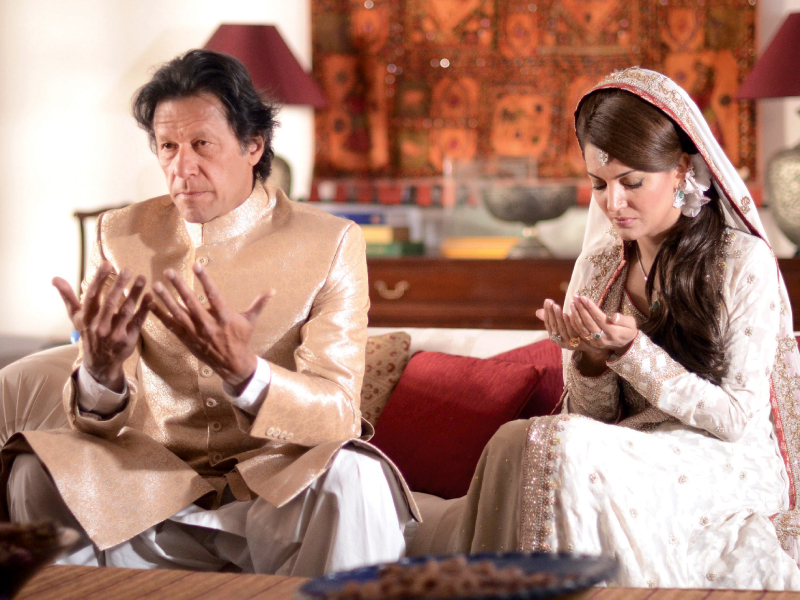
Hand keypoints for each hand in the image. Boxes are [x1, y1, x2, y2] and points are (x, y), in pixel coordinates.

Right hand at [53, 262, 150, 391]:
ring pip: (126, 311)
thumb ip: (68, 297)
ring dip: (134, 294)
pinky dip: (145, 309)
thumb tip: (55, 278)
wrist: (100, 363)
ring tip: (142, 278)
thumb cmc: (89, 333)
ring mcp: (114, 333)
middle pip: (109, 303)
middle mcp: (99, 325)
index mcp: (86, 317)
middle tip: (128, 269)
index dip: (99, 280)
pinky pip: (138, 322)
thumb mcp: (76, 317)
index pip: (91, 295)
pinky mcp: (129, 339)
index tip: (107, 264)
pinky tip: (150, 297)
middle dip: (119, 285)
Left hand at [150, 262, 274, 393]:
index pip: (213, 294)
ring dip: (166, 299)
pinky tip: (151, 304)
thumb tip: (273, 290)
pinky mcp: (187, 339)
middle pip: (191, 302)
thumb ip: (259, 303)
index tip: (196, 265)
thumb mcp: (251, 321)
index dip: (205, 280)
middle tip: (169, 271)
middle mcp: (208, 324)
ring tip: (155, 285)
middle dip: (179, 286)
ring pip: (178, 313)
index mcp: (225, 317)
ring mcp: (196, 333)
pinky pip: (171, 326)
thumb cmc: (242, 339)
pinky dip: (160, 315)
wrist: (232, 364)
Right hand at [536, 298, 607, 359]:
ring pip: (563, 329)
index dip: (547, 313)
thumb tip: (537, 312)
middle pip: (554, 327)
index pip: (549, 325)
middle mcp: (561, 342)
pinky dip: (570, 323)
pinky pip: (574, 332)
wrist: (594, 344)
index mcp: (555, 338)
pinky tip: (569, 314)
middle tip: (552, 303)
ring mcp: (571, 344)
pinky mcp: (581, 343)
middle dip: (552, 314)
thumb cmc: (576, 331)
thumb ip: (552, 318)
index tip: (548, 301)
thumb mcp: (563, 324)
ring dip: (559, 318)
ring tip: (558, 307)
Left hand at [567, 295, 637, 355]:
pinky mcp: (590, 344)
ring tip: (572, 304)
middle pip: (589, 322)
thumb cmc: (628, 330)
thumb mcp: (631, 324)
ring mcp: (595, 342)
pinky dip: (574, 324)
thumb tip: (615, 316)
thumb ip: (623, 320)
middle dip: (581, 309)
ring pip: (582, 328)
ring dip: (576, 315)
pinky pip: (580, 334)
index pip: (599, 318)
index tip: (584, 297)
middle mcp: (602, 338)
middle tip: (575, 298)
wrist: (626, 345)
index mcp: (613, 332)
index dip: (591, 308)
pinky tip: (571, 315)